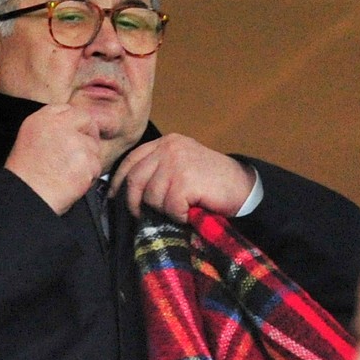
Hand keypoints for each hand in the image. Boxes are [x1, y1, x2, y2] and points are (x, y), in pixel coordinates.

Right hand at [4, 103, 102, 214]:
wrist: (25, 196)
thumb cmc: (25, 175)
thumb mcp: (29, 139)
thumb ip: (50, 129)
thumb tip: (72, 129)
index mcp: (42, 119)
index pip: (68, 109)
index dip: (76, 122)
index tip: (78, 132)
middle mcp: (59, 126)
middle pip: (87, 121)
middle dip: (89, 135)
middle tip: (83, 152)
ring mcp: (75, 142)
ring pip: (93, 148)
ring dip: (87, 161)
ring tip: (68, 174)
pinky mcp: (86, 161)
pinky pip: (96, 167)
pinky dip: (88, 177)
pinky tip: (72, 183)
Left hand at [109, 134, 254, 221]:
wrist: (245, 189)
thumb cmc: (210, 184)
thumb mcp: (182, 167)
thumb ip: (158, 170)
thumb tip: (124, 190)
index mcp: (166, 142)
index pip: (131, 160)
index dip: (119, 182)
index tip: (114, 198)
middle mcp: (169, 147)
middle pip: (136, 180)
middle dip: (136, 203)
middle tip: (144, 216)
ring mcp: (177, 162)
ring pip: (151, 196)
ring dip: (164, 210)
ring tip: (181, 209)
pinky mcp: (185, 180)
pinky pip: (169, 207)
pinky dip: (179, 216)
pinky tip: (191, 212)